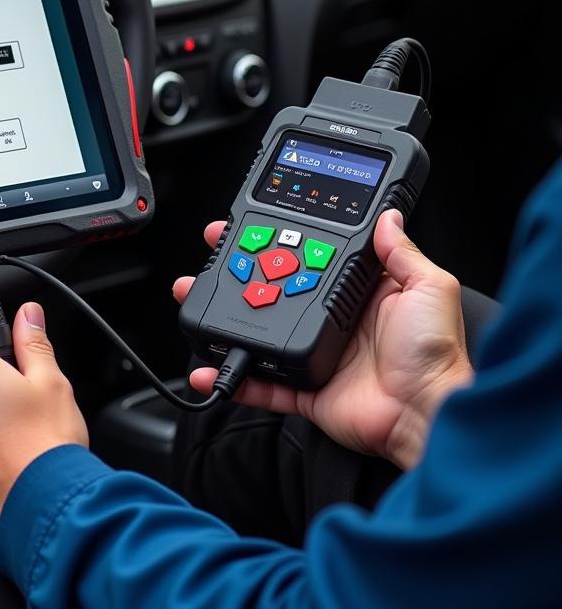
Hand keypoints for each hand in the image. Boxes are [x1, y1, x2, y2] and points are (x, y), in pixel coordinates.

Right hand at [174, 210, 473, 469]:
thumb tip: (389, 216)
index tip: (251, 224)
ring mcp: (316, 353)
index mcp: (360, 293)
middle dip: (238, 269)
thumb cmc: (437, 356)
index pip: (310, 256)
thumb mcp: (428, 288)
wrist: (428, 414)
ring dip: (224, 314)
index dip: (280, 239)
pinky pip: (259, 382)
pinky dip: (231, 378)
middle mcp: (334, 320)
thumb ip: (403, 252)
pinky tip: (207, 368)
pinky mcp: (305, 388)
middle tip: (211, 254)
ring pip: (259, 328)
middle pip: (275, 288)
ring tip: (195, 296)